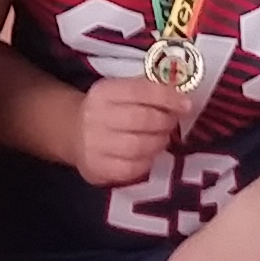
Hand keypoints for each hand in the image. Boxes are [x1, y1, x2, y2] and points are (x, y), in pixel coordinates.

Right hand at [70, 72, 186, 195]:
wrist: (74, 132)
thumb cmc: (108, 109)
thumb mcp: (121, 91)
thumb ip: (148, 91)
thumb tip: (181, 95)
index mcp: (104, 92)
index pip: (140, 91)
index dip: (167, 98)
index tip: (186, 105)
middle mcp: (95, 116)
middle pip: (142, 120)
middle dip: (165, 122)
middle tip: (171, 123)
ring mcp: (94, 145)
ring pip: (139, 147)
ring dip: (158, 143)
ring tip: (161, 139)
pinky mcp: (97, 168)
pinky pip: (132, 169)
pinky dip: (147, 161)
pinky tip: (148, 154)